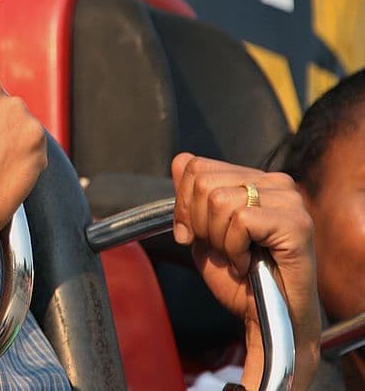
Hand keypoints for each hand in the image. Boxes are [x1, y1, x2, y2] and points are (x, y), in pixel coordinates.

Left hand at [171, 154, 319, 390]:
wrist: (266, 317)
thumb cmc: (238, 279)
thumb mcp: (202, 231)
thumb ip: (190, 197)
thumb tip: (180, 160)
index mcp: (253, 179)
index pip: (196, 166)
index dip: (183, 205)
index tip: (193, 234)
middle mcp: (275, 183)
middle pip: (203, 181)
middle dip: (199, 223)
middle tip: (221, 249)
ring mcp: (290, 201)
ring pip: (219, 200)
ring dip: (218, 239)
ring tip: (237, 256)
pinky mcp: (296, 223)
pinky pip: (241, 221)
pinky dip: (235, 249)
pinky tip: (248, 263)